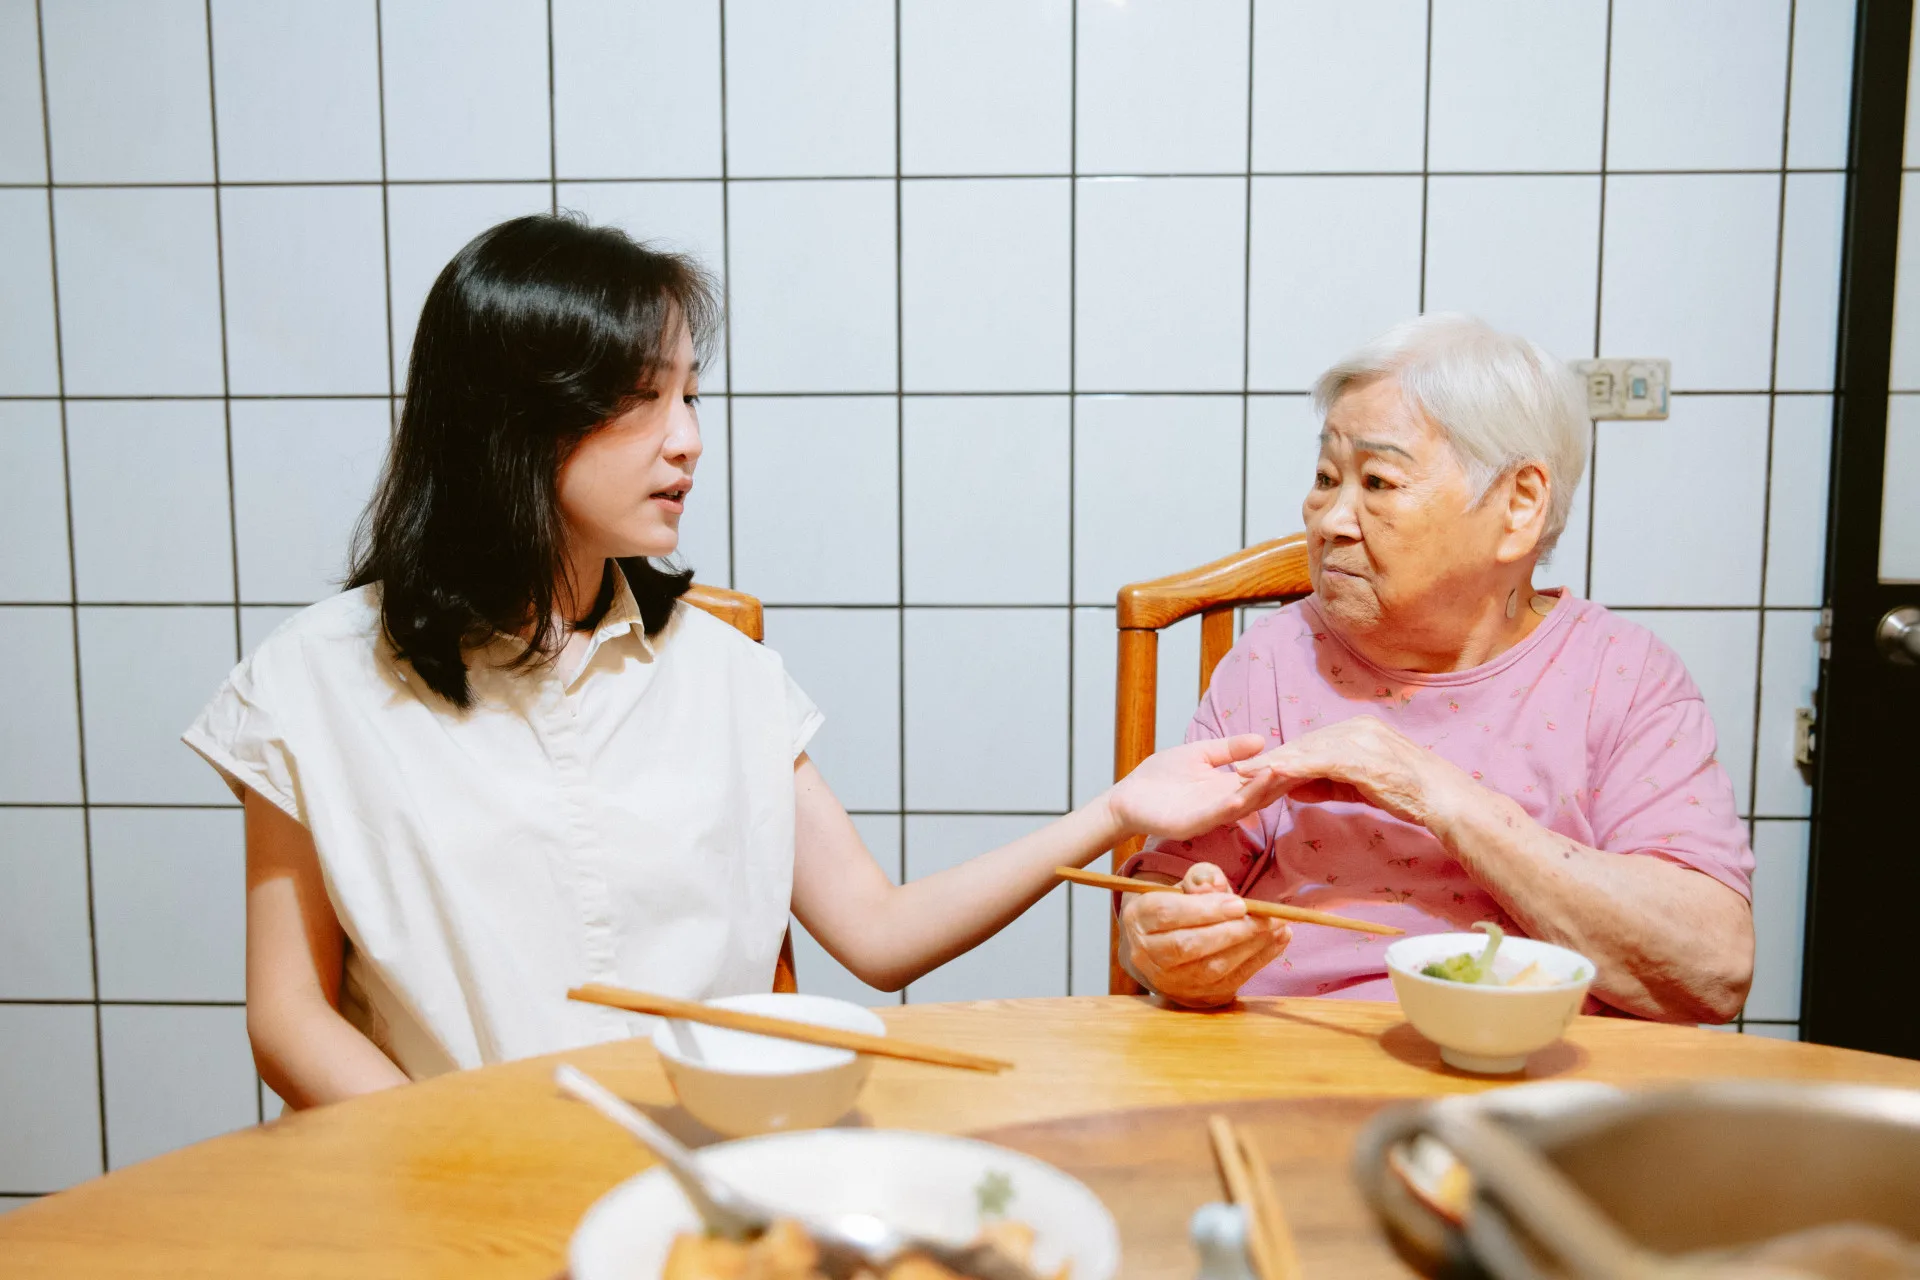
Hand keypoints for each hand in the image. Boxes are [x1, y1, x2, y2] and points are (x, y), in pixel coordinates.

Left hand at [1103, 735, 1291, 840]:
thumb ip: (1228, 749)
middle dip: (1280, 780)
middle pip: (1260, 793)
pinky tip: (1244, 796)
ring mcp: (1210, 815)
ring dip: (1261, 791)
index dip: (1280, 768)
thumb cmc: (1159, 777)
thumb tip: (1262, 739)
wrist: (1126, 798)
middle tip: (1305, 765)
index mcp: (1226, 787)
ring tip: (1280, 774)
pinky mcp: (1193, 824)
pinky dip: (1232, 805)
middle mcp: (1224, 803)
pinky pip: (1217, 815)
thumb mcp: (1199, 754)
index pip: (1260, 778)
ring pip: (1243, 804)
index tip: (1303, 755)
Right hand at [1121, 863, 1290, 1007]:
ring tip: (1278, 927)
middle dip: (1233, 931)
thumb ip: (1202, 878)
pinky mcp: (1194, 998)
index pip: (1168, 914)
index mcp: (1139, 918)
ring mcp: (1170, 981)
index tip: (1240, 903)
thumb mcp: (1186, 884)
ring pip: (1211, 969)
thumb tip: (1214, 885)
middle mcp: (1147, 955)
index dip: (1205, 910)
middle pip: (1189, 946)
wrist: (1167, 946)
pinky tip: (1278, 940)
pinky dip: (1258, 961)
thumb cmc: (1180, 908)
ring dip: (1250, 947)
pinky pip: (1229, 982)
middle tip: (1267, 917)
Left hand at [1230, 716, 1478, 828]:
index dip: (1282, 756)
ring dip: (1275, 762)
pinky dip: (1296, 767)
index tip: (1253, 767)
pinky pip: (1322, 762)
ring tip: (1245, 773)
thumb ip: (1327, 782)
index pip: (1312, 743)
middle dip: (1271, 758)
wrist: (1442, 799)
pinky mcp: (1363, 758)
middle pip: (1305, 744)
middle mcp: (1358, 728)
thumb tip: (1293, 786)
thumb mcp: (1360, 785)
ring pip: (1308, 751)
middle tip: (1238, 771)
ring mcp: (1361, 741)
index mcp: (1358, 730)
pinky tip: (1275, 774)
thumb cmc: (1407, 794)